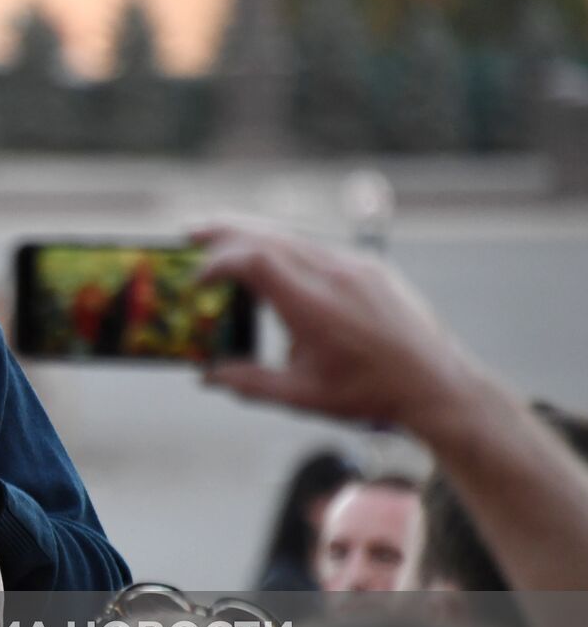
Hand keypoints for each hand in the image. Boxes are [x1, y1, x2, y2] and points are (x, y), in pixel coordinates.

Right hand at [194, 222, 481, 434]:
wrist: (436, 383)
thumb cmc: (369, 393)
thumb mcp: (302, 395)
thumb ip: (248, 382)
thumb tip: (206, 376)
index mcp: (314, 306)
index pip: (256, 261)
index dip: (218, 263)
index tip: (195, 279)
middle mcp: (334, 275)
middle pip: (269, 236)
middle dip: (224, 231)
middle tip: (189, 231)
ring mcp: (354, 266)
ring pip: (293, 236)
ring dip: (253, 233)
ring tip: (221, 235)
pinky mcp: (368, 266)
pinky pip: (317, 245)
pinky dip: (284, 245)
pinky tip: (269, 255)